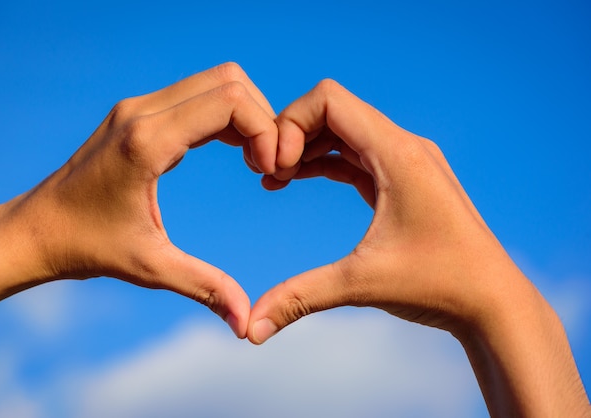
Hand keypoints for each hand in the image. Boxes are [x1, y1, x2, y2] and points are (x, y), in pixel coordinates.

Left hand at [0, 63, 276, 336]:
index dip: (265, 131)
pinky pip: (197, 96)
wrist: (36, 230)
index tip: (271, 171)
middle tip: (267, 165)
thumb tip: (247, 324)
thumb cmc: (86, 247)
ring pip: (216, 83)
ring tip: (254, 161)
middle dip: (262, 119)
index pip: (230, 101)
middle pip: (229, 81)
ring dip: (245, 116)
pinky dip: (225, 116)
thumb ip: (205, 288)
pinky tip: (234, 152)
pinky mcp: (137, 113)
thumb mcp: (150, 267)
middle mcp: (142, 112)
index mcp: (147, 141)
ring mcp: (138, 107)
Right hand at [250, 78, 503, 339]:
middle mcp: (404, 146)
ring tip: (274, 180)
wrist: (494, 303)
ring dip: (307, 148)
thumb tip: (251, 330)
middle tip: (266, 175)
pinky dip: (326, 162)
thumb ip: (300, 298)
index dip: (290, 123)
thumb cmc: (440, 286)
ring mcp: (407, 161)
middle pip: (333, 111)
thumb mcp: (362, 284)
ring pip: (344, 132)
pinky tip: (299, 179)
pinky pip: (357, 155)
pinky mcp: (406, 180)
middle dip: (292, 135)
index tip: (275, 167)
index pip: (329, 99)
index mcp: (397, 153)